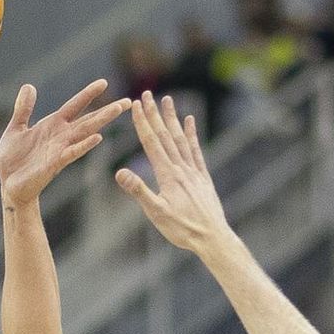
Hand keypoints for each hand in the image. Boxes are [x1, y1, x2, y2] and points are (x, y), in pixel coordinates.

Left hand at [0, 79, 127, 209]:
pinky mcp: (55, 163)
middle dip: (107, 110)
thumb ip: (24, 108)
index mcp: (53, 125)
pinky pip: (72, 152)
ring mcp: (60, 149)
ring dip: (101, 120)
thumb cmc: (12, 158)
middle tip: (128, 102)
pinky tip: (98, 137)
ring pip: (85, 132)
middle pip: (89, 119)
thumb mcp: (16, 127)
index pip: (75, 105)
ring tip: (118, 109)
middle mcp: (61, 136)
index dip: (88, 94)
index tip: (104, 83)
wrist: (7, 183)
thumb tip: (30, 86)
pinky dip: (85, 144)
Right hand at [115, 91, 231, 255]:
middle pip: (165, 136)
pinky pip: (196, 150)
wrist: (213, 238)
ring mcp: (194, 171)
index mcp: (167, 175)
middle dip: (154, 114)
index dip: (142, 122)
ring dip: (172, 119)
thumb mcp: (156, 213)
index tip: (135, 104)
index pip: (152, 142)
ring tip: (168, 100)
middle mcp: (181, 168)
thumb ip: (139, 191)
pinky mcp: (203, 178)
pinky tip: (190, 121)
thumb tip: (120, 172)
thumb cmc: (183, 230)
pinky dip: (191, 134)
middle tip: (147, 94)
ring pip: (181, 139)